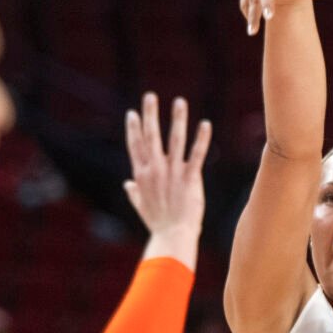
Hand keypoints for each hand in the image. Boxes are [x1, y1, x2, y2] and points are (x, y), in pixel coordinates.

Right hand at [124, 93, 210, 248]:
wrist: (173, 236)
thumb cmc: (158, 223)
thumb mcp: (141, 207)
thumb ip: (134, 193)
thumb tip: (127, 184)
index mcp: (142, 176)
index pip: (135, 146)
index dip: (133, 128)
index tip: (132, 112)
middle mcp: (155, 170)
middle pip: (151, 137)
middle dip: (150, 115)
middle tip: (150, 96)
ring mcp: (172, 173)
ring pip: (174, 141)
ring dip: (177, 119)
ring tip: (179, 101)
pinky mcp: (190, 179)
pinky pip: (196, 155)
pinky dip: (201, 139)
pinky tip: (205, 124)